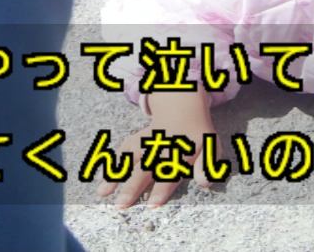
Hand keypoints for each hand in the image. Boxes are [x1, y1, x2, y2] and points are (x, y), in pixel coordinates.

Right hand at [97, 90, 214, 207]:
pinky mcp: (136, 139)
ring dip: (116, 174)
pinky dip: (112, 163)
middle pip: (145, 167)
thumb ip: (207, 165)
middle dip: (132, 186)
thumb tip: (205, 183)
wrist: (182, 107)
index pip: (171, 172)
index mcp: (180, 151)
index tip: (152, 205)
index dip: (162, 188)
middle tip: (122, 204)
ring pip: (129, 158)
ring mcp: (146, 142)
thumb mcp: (211, 147)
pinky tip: (102, 178)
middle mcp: (161, 147)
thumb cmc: (198, 135)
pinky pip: (122, 150)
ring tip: (103, 192)